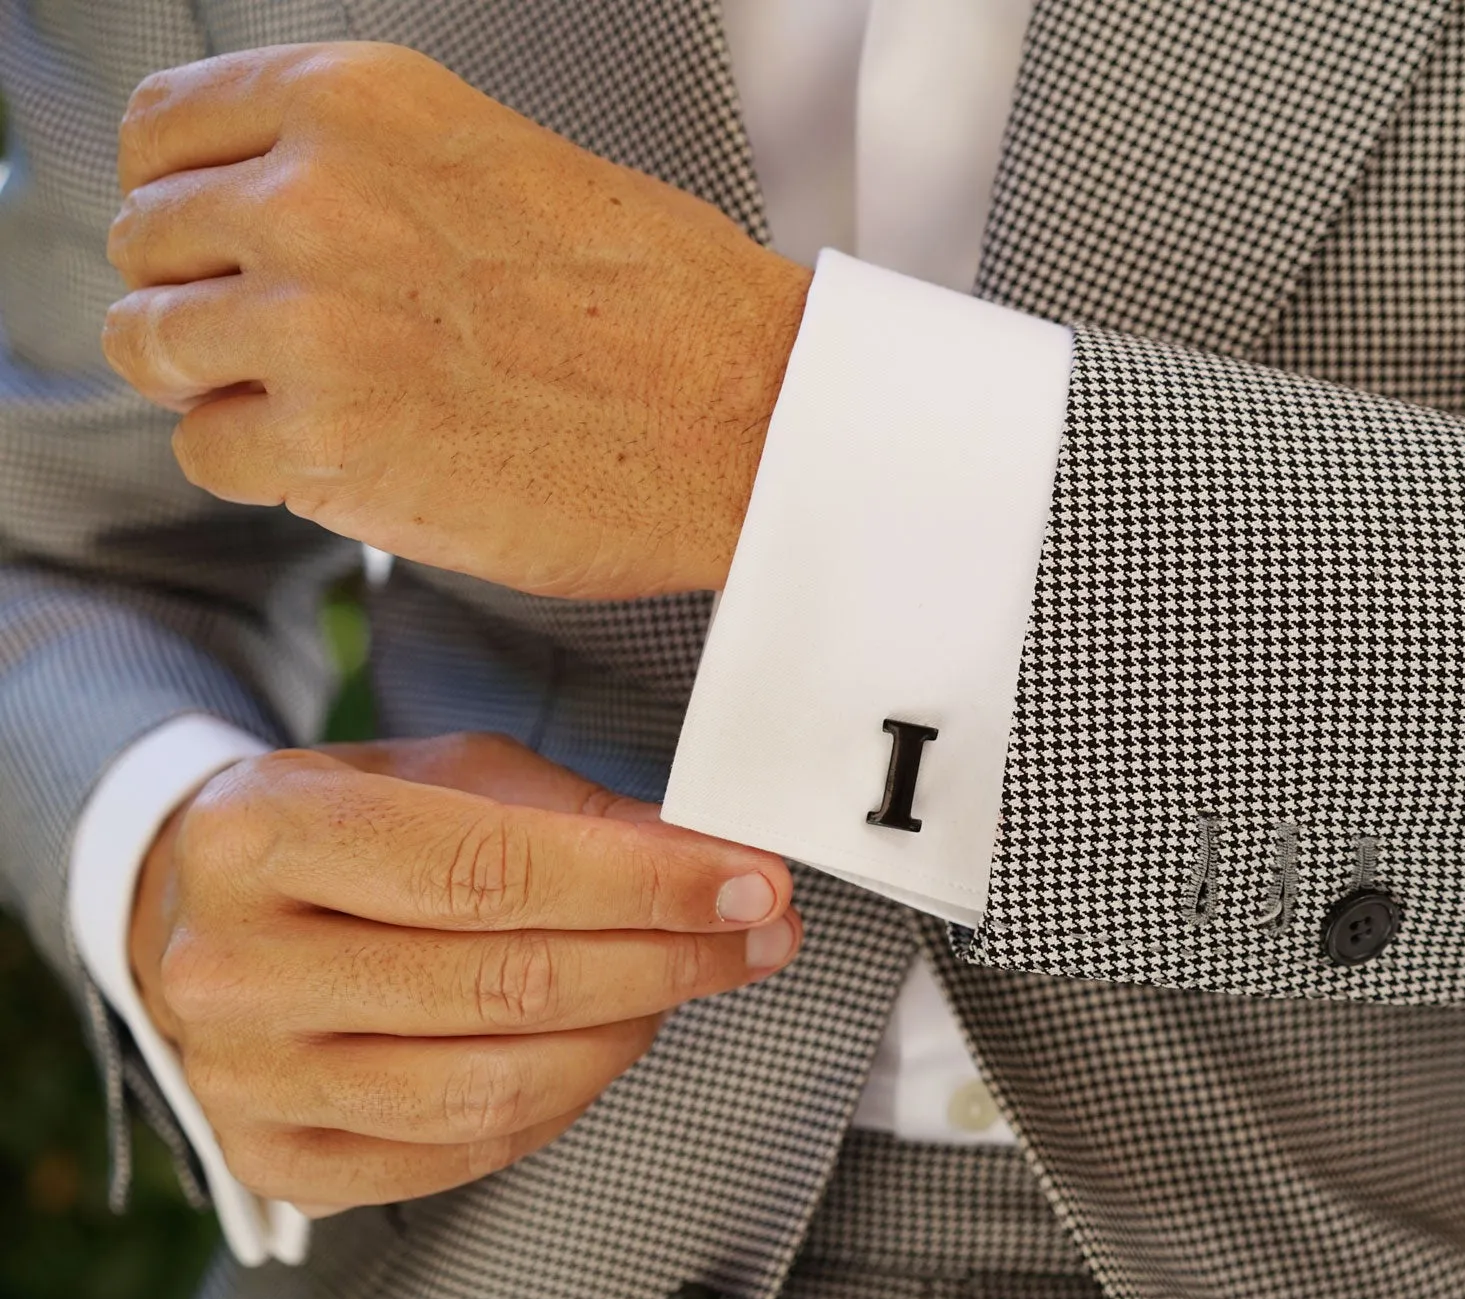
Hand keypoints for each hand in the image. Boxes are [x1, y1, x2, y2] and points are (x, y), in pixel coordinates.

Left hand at [101, 42, 810, 598]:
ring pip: (154, 347)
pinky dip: (265, 467)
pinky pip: (208, 451)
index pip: (162, 129)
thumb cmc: (666, 306)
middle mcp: (316, 193)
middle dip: (203, 298)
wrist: (754, 417)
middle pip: (145, 242)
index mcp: (361, 100)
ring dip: (224, 384)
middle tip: (289, 344)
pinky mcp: (327, 442)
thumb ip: (367, 172)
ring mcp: (312, 321)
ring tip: (325, 404)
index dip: (181, 198)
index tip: (214, 244)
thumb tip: (261, 214)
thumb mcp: (503, 162)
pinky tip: (354, 457)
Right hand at [128, 733, 799, 1214]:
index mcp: (263, 834)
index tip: (749, 882)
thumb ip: (577, 818)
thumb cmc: (340, 824)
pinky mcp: (276, 1158)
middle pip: (503, 985)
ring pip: (491, 1086)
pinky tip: (607, 1041)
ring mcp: (244, 1078)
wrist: (196, 903)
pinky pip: (461, 1152)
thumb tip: (711, 864)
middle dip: (666, 960)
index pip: (490, 872)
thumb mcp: (446, 773)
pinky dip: (564, 1100)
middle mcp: (232, 966)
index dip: (642, 884)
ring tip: (682, 984)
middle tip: (754, 935)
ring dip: (627, 1035)